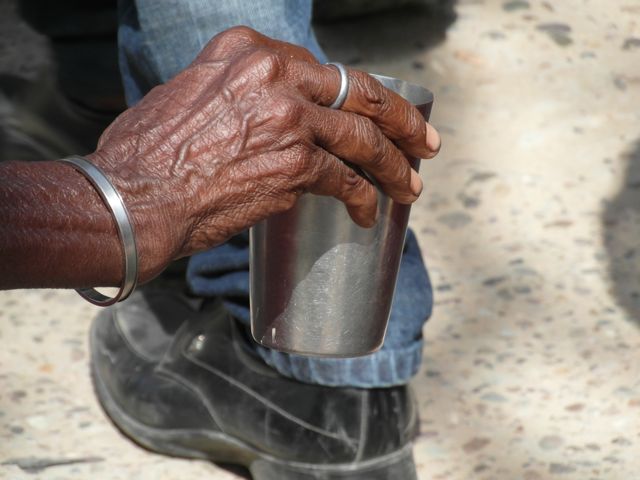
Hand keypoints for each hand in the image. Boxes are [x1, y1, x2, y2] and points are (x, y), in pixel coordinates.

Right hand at [88, 26, 440, 281]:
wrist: (132, 197)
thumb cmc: (149, 155)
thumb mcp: (190, 95)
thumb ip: (236, 95)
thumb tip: (264, 117)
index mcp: (249, 51)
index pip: (324, 70)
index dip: (356, 96)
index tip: (373, 114)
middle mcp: (275, 74)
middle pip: (362, 93)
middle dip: (402, 121)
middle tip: (425, 143)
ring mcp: (290, 119)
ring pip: (364, 139)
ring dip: (395, 166)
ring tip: (411, 186)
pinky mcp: (295, 165)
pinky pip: (347, 181)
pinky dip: (364, 199)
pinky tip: (369, 212)